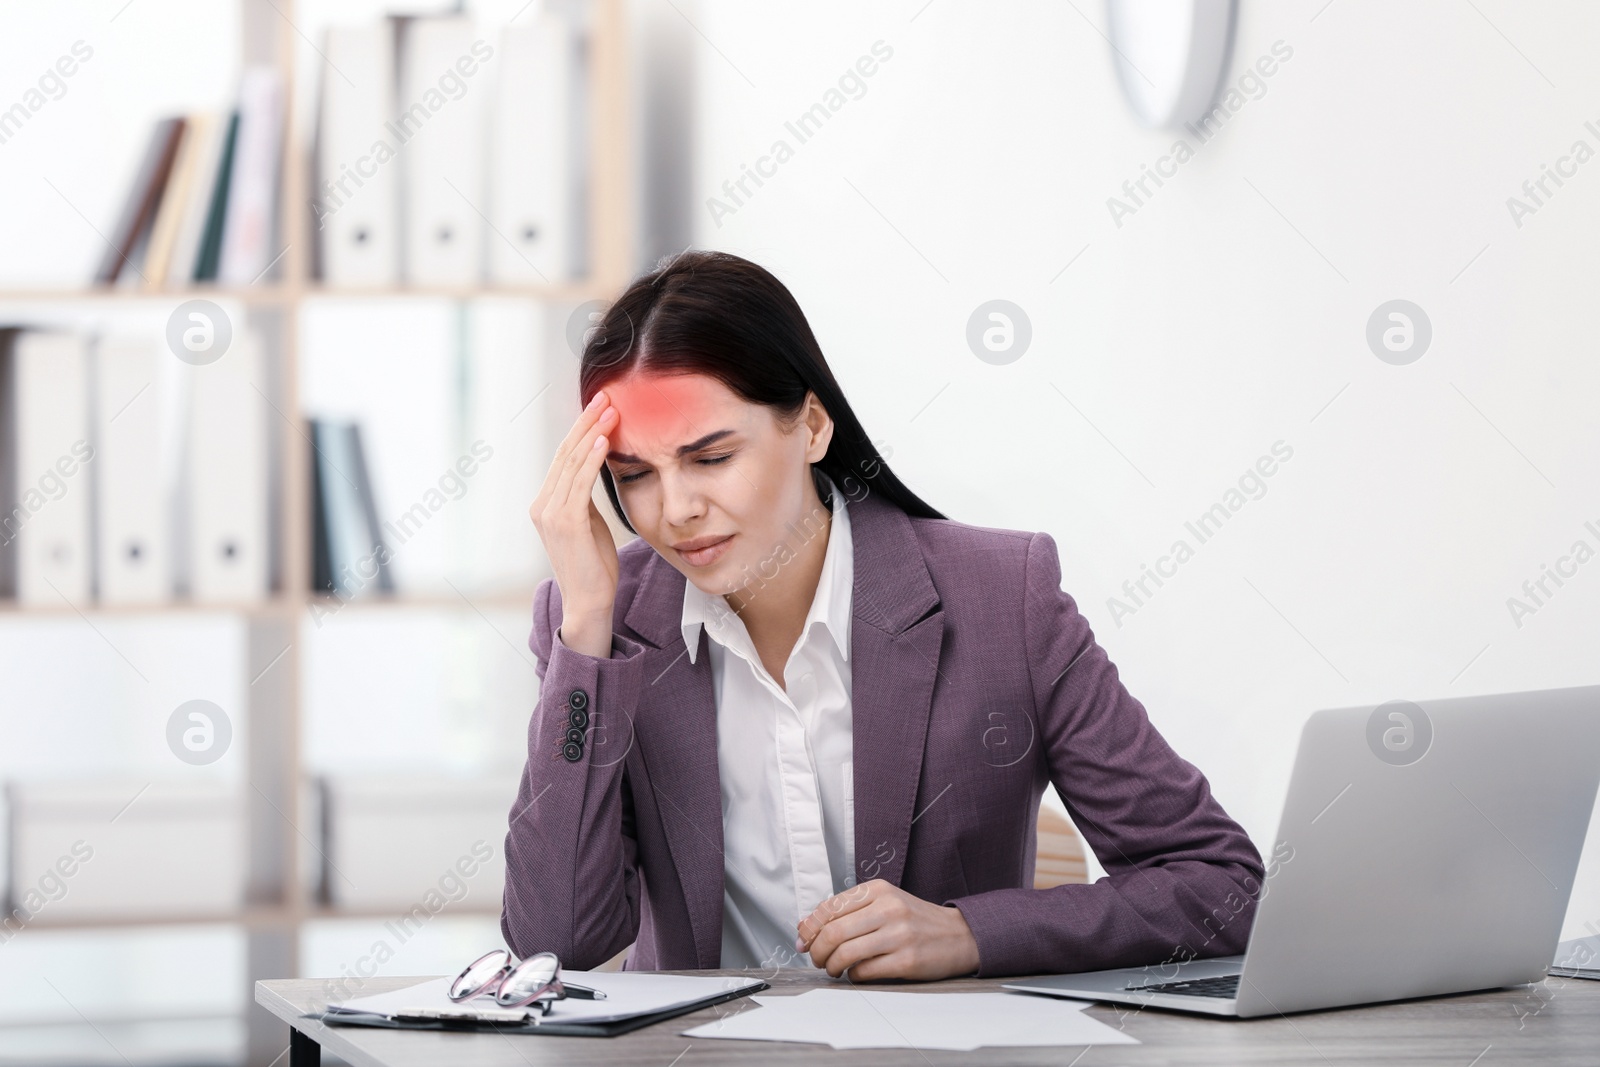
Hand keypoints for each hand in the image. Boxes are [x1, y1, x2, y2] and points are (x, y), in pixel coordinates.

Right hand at [530, 390, 620, 653]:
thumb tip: (598, 466)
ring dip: (592, 433)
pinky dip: (591, 459)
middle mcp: (542, 505)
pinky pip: (579, 483)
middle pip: (565, 454)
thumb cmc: (595, 565)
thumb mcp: (591, 523)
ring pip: (571, 463)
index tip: (601, 406)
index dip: (582, 429)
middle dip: (586, 422)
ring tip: (611, 410)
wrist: (590, 602)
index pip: (565, 458)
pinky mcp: (564, 523)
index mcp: (547, 504)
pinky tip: (604, 440)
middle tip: (606, 396)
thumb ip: (586, 497)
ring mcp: (550, 514)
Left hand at [795, 879, 980, 980]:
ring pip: (845, 953)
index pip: (829, 908)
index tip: (804, 941)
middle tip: (817, 959)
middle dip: (817, 951)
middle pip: (833, 932)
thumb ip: (847, 911)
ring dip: (832, 966)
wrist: (960, 935)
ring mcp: (898, 934)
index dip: (810, 928)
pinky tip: (857, 973)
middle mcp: (888, 908)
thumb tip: (804, 928)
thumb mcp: (884, 903)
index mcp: (878, 890)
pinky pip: (864, 971)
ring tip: (834, 968)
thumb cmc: (915, 920)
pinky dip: (853, 975)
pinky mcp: (906, 960)